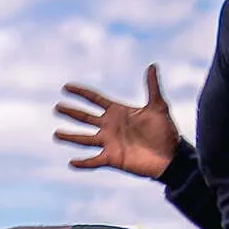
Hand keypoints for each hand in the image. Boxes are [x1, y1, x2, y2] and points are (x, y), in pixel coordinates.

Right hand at [54, 64, 180, 178]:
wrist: (172, 156)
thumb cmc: (166, 131)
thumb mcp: (159, 106)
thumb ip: (152, 87)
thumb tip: (152, 65)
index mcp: (118, 112)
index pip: (95, 100)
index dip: (81, 93)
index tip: (66, 87)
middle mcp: (110, 127)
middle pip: (85, 117)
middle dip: (71, 112)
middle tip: (57, 107)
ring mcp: (110, 143)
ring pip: (85, 139)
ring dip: (70, 137)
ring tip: (56, 134)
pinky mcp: (113, 158)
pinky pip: (94, 161)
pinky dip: (83, 163)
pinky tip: (71, 162)